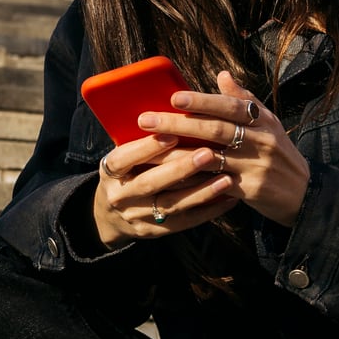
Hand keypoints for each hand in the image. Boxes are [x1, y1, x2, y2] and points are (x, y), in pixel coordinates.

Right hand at [91, 127, 240, 247]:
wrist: (110, 215)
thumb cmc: (127, 171)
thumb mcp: (124, 155)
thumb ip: (145, 137)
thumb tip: (175, 107)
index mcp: (110, 171)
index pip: (124, 158)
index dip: (147, 147)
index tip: (171, 134)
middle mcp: (120, 196)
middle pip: (150, 182)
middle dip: (180, 168)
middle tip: (208, 153)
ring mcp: (136, 217)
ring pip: (171, 205)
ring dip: (201, 191)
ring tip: (227, 178)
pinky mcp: (154, 232)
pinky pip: (184, 222)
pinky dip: (208, 210)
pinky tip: (229, 198)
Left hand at [136, 70, 308, 227]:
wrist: (304, 194)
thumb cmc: (279, 154)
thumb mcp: (269, 124)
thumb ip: (244, 100)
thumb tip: (222, 75)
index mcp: (263, 121)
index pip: (230, 106)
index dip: (202, 101)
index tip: (174, 96)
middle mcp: (261, 141)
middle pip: (215, 129)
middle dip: (179, 124)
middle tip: (146, 119)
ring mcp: (255, 166)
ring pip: (211, 157)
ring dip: (178, 153)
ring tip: (150, 148)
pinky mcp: (250, 191)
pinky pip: (215, 184)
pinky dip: (192, 180)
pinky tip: (170, 177)